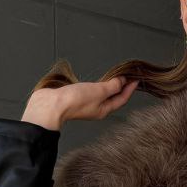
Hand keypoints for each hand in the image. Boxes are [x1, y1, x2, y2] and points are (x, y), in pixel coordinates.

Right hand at [21, 75, 138, 128]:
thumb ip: (111, 86)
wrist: (50, 106)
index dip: (130, 89)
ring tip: (114, 78)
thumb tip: (121, 81)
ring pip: (102, 94)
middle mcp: (96, 108)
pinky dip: (96, 85)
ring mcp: (86, 103)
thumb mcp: (98, 91)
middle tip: (127, 77)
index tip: (136, 79)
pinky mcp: (76, 97)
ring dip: (109, 86)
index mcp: (104, 109)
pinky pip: (91, 91)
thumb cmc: (73, 102)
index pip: (122, 99)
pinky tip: (95, 81)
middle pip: (113, 97)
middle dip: (121, 87)